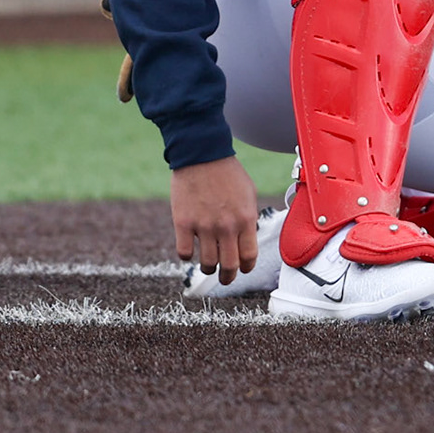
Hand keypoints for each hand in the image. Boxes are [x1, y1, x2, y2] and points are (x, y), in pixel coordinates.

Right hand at [170, 156, 259, 283]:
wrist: (202, 154)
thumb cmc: (227, 172)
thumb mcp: (248, 194)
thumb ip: (248, 218)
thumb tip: (248, 238)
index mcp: (246, 219)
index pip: (249, 257)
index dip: (246, 268)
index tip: (242, 269)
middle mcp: (227, 227)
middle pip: (230, 266)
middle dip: (228, 277)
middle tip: (224, 278)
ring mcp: (205, 226)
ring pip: (207, 264)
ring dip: (208, 269)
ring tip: (207, 266)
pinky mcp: (184, 223)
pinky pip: (184, 253)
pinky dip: (187, 255)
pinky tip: (189, 250)